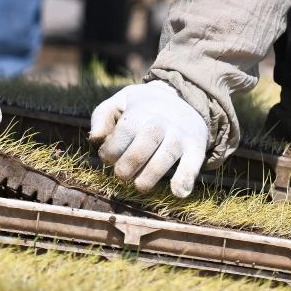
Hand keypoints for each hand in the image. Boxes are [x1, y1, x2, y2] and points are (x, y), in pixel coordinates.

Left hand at [89, 81, 207, 196]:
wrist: (183, 98)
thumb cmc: (143, 106)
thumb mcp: (120, 101)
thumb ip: (101, 116)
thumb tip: (95, 138)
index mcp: (140, 113)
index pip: (122, 135)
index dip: (110, 152)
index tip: (109, 158)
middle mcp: (160, 124)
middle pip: (141, 149)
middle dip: (126, 167)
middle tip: (122, 174)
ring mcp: (179, 136)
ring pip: (164, 159)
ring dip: (149, 178)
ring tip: (140, 186)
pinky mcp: (196, 147)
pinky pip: (192, 164)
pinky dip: (185, 179)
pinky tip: (178, 192)